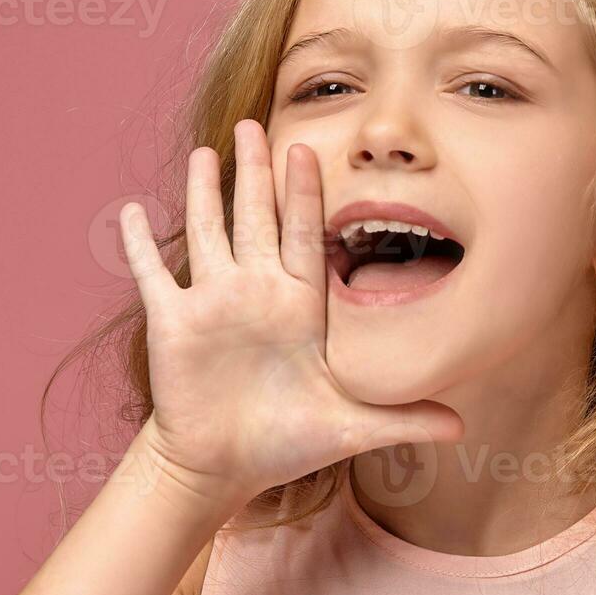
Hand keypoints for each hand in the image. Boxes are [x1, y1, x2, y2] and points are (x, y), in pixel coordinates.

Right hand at [117, 119, 463, 504]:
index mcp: (298, 307)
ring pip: (208, 232)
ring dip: (203, 193)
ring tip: (203, 152)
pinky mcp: (173, 322)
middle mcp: (255, 294)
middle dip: (256, 172)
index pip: (305, 236)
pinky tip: (132, 209)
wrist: (222, 468)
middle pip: (256, 219)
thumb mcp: (351, 427)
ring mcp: (212, 304)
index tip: (310, 150)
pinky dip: (139, 243)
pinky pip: (153, 273)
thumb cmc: (286, 445)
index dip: (305, 194)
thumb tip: (463, 426)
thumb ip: (404, 419)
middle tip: (256, 126)